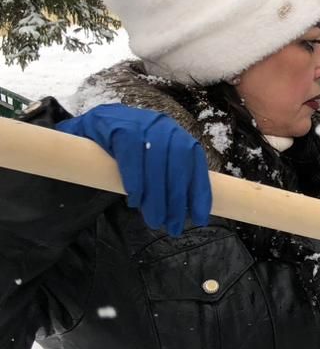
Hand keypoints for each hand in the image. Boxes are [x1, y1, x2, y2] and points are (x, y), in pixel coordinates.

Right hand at [56, 104, 210, 236]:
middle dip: (178, 198)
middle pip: (178, 163)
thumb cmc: (123, 151)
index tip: (200, 218)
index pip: (195, 163)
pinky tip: (135, 200)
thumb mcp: (150, 162)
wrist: (89, 126)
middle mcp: (163, 126)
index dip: (199, 192)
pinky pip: (130, 153)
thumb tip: (182, 211)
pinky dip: (136, 179)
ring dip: (158, 195)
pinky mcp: (117, 125)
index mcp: (176, 135)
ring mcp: (141, 123)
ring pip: (156, 161)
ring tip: (155, 220)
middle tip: (173, 225)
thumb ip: (167, 179)